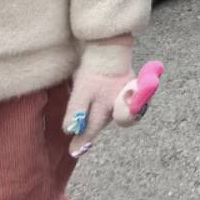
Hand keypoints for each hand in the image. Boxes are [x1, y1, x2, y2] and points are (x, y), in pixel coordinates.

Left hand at [62, 40, 133, 156]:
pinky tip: (101, 100)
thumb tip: (71, 132)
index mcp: (105, 109)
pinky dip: (106, 105)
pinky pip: (116, 102)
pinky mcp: (128, 86)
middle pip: (101, 123)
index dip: (81, 141)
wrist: (111, 48)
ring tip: (88, 113)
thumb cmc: (94, 70)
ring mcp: (124, 95)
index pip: (91, 130)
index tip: (73, 151)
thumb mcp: (81, 92)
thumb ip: (76, 113)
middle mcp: (116, 106)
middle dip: (90, 129)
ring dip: (98, 116)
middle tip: (78, 136)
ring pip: (108, 112)